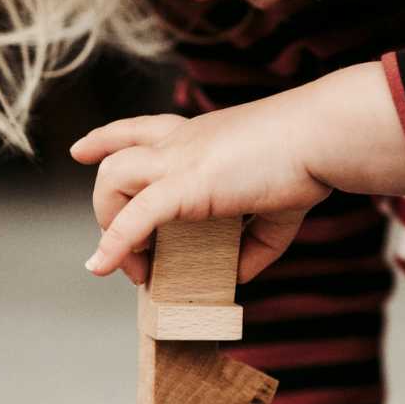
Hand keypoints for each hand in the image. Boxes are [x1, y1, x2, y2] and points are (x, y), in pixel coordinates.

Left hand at [72, 62, 404, 282]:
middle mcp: (181, 141)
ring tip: (135, 268)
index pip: (139, 129)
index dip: (105, 138)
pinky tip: (107, 267)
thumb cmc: (311, 160)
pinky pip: (135, 216)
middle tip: (124, 251)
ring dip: (111, 226)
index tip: (81, 150)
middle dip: (104, 203)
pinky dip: (116, 244)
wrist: (322, 138)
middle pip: (114, 158)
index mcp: (201, 137)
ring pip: (113, 180)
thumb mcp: (281, 206)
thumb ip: (256, 242)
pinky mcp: (186, 184)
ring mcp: (180, 159)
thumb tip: (237, 274)